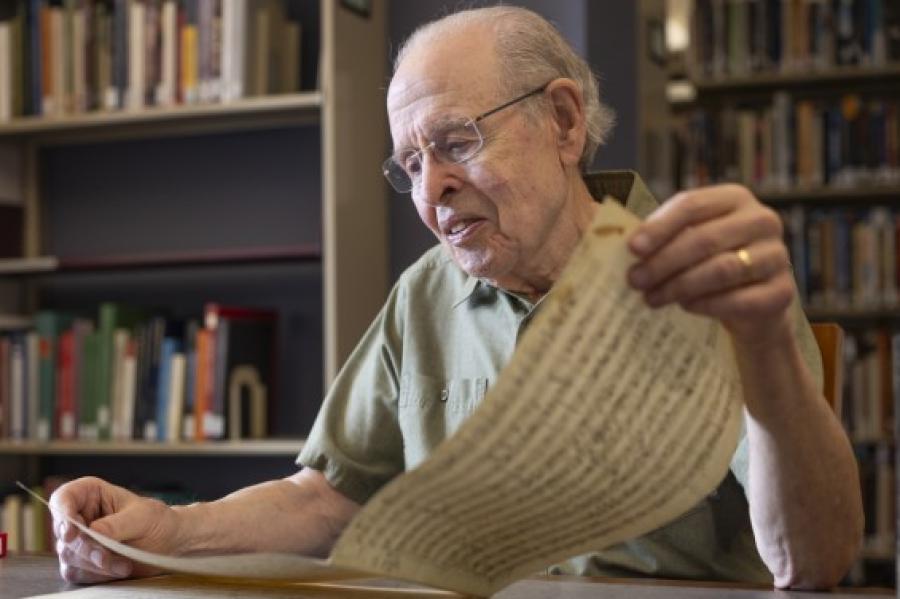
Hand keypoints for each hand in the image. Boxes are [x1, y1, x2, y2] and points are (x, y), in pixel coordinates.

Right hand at [50, 476, 182, 583]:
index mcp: (91, 494)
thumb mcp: (143, 516)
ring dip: (96, 564)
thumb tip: (92, 532)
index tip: (71, 533)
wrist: (169, 543)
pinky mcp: (82, 563)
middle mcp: (80, 516)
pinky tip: (119, 569)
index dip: (62, 514)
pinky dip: (98, 575)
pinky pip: (77, 572)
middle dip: (87, 548)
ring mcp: (78, 541)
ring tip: (125, 565)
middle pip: (63, 534)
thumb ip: (118, 524)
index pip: (62, 498)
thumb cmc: (157, 520)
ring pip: (69, 556)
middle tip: (107, 556)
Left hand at [627, 184, 793, 347]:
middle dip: (663, 262)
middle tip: (634, 280)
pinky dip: (706, 304)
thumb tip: (622, 243)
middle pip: (704, 239)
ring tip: (651, 298)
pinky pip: (738, 300)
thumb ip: (663, 236)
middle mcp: (762, 220)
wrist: (752, 305)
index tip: (632, 249)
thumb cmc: (710, 263)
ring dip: (679, 286)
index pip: (692, 204)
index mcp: (735, 198)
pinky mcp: (782, 292)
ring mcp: (777, 256)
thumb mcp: (689, 241)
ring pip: (721, 270)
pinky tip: (684, 307)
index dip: (659, 227)